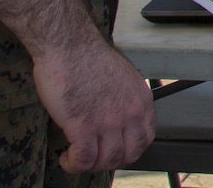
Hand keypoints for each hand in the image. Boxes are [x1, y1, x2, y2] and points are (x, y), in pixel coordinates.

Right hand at [34, 37, 155, 170]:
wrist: (70, 47)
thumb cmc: (89, 57)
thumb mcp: (122, 78)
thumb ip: (124, 100)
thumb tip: (117, 119)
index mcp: (140, 99)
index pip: (146, 137)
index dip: (130, 149)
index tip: (116, 150)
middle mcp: (130, 113)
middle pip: (129, 154)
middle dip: (111, 161)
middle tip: (96, 158)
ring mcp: (109, 122)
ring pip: (106, 161)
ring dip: (90, 165)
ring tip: (77, 158)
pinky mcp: (85, 127)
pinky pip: (84, 160)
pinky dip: (73, 164)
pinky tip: (66, 158)